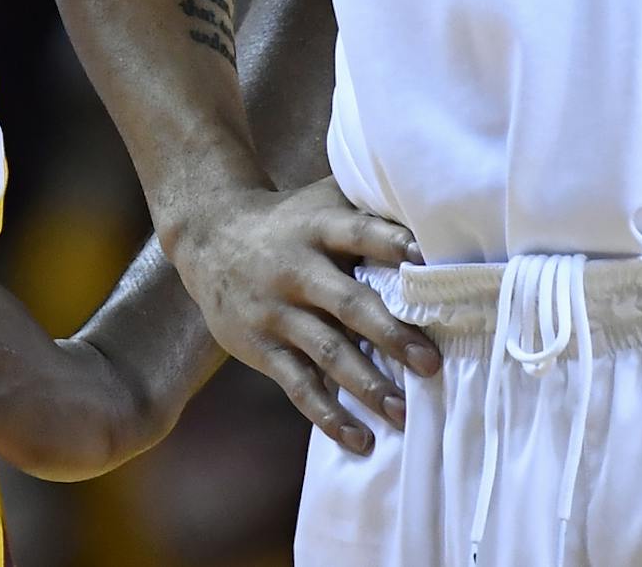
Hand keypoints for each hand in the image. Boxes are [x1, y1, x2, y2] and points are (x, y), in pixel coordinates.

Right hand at [161, 177, 437, 454]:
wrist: (209, 235)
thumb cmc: (288, 220)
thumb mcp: (319, 201)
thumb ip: (365, 205)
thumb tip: (432, 208)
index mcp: (317, 227)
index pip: (358, 233)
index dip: (392, 244)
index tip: (429, 263)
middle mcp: (296, 267)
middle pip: (347, 302)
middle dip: (390, 334)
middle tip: (430, 363)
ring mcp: (276, 310)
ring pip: (325, 350)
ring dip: (366, 383)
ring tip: (402, 412)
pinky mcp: (261, 346)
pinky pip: (297, 385)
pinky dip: (328, 415)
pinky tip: (359, 439)